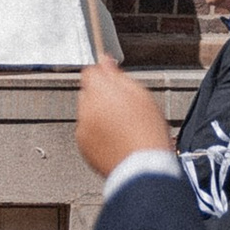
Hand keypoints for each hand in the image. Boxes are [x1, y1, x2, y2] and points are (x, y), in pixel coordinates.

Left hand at [75, 63, 177, 181]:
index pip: (90, 71)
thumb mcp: (142, 95)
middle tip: (124, 107)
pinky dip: (98, 134)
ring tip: (123, 126)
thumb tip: (105, 61)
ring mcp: (83, 128)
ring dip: (99, 115)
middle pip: (88, 92)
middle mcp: (86, 108)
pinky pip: (87, 132)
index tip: (113, 80)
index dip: (104, 75)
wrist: (143, 167)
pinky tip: (116, 138)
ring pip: (87, 113)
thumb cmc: (147, 134)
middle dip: (102, 96)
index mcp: (99, 91)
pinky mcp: (83, 146)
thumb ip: (118, 75)